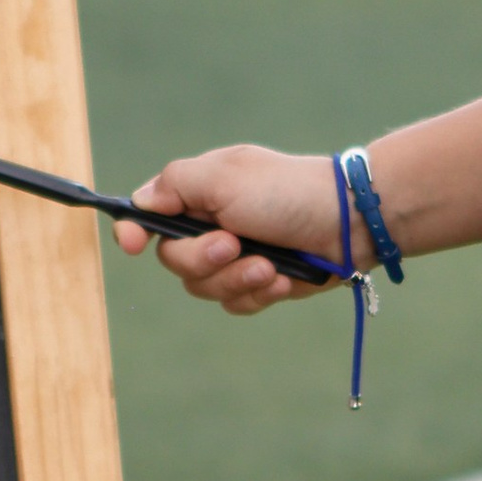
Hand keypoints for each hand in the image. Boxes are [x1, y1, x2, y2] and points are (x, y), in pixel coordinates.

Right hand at [114, 144, 343, 311]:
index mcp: (198, 195)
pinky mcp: (259, 283)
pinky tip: (283, 279)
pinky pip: (237, 303)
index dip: (132, 232)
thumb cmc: (286, 191)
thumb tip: (140, 201)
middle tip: (234, 245)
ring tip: (270, 265)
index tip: (131, 245)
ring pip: (204, 289)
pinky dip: (259, 293)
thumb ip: (175, 184)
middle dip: (203, 259)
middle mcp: (210, 226)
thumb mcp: (225, 176)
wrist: (349, 221)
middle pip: (174, 261)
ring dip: (237, 278)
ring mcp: (235, 258)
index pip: (148, 216)